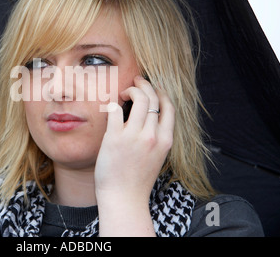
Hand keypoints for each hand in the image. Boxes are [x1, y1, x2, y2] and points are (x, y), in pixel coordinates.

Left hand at [94, 75, 174, 204]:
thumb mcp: (157, 156)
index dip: (161, 92)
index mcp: (165, 140)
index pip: (169, 106)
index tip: (152, 88)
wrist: (124, 198)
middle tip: (135, 81)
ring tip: (122, 92)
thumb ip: (156, 137)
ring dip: (130, 89)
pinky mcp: (114, 138)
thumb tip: (148, 116)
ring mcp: (134, 136)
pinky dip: (112, 103)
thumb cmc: (137, 178)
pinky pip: (114, 110)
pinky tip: (110, 107)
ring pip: (138, 98)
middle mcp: (152, 136)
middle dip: (145, 84)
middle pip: (153, 97)